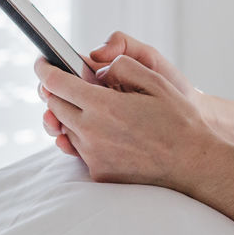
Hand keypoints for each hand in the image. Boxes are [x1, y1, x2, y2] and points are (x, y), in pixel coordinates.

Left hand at [37, 31, 219, 157]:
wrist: (192, 163)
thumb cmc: (178, 120)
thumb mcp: (156, 81)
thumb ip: (122, 67)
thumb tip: (100, 68)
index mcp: (103, 106)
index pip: (56, 84)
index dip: (44, 69)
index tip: (41, 62)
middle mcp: (92, 132)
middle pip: (54, 106)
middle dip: (55, 91)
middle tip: (65, 82)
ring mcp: (93, 155)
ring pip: (66, 128)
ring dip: (72, 114)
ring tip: (94, 107)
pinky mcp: (98, 172)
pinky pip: (80, 148)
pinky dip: (86, 136)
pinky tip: (107, 131)